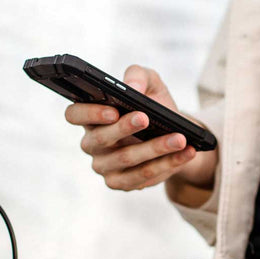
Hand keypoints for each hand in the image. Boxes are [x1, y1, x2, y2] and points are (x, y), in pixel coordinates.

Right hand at [64, 65, 216, 192]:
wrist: (175, 133)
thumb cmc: (154, 105)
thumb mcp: (150, 83)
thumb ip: (138, 76)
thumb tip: (131, 87)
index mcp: (91, 116)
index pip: (74, 114)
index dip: (90, 113)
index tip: (113, 110)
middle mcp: (92, 143)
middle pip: (101, 139)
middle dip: (125, 128)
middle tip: (146, 118)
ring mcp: (104, 166)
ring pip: (126, 159)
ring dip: (155, 148)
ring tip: (179, 138)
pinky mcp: (121, 183)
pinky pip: (143, 176)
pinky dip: (167, 164)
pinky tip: (185, 153)